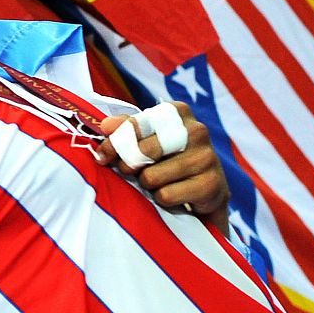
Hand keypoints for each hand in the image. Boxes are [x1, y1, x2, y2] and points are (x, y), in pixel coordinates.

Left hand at [95, 104, 229, 223]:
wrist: (207, 187)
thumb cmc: (170, 156)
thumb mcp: (150, 137)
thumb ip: (126, 128)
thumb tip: (105, 126)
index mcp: (177, 112)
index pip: (134, 125)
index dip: (114, 143)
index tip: (103, 155)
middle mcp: (196, 130)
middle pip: (141, 152)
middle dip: (128, 166)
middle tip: (130, 171)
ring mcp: (206, 157)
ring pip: (151, 177)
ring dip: (146, 184)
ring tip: (156, 182)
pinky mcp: (210, 184)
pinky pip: (166, 196)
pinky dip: (161, 199)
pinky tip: (172, 193)